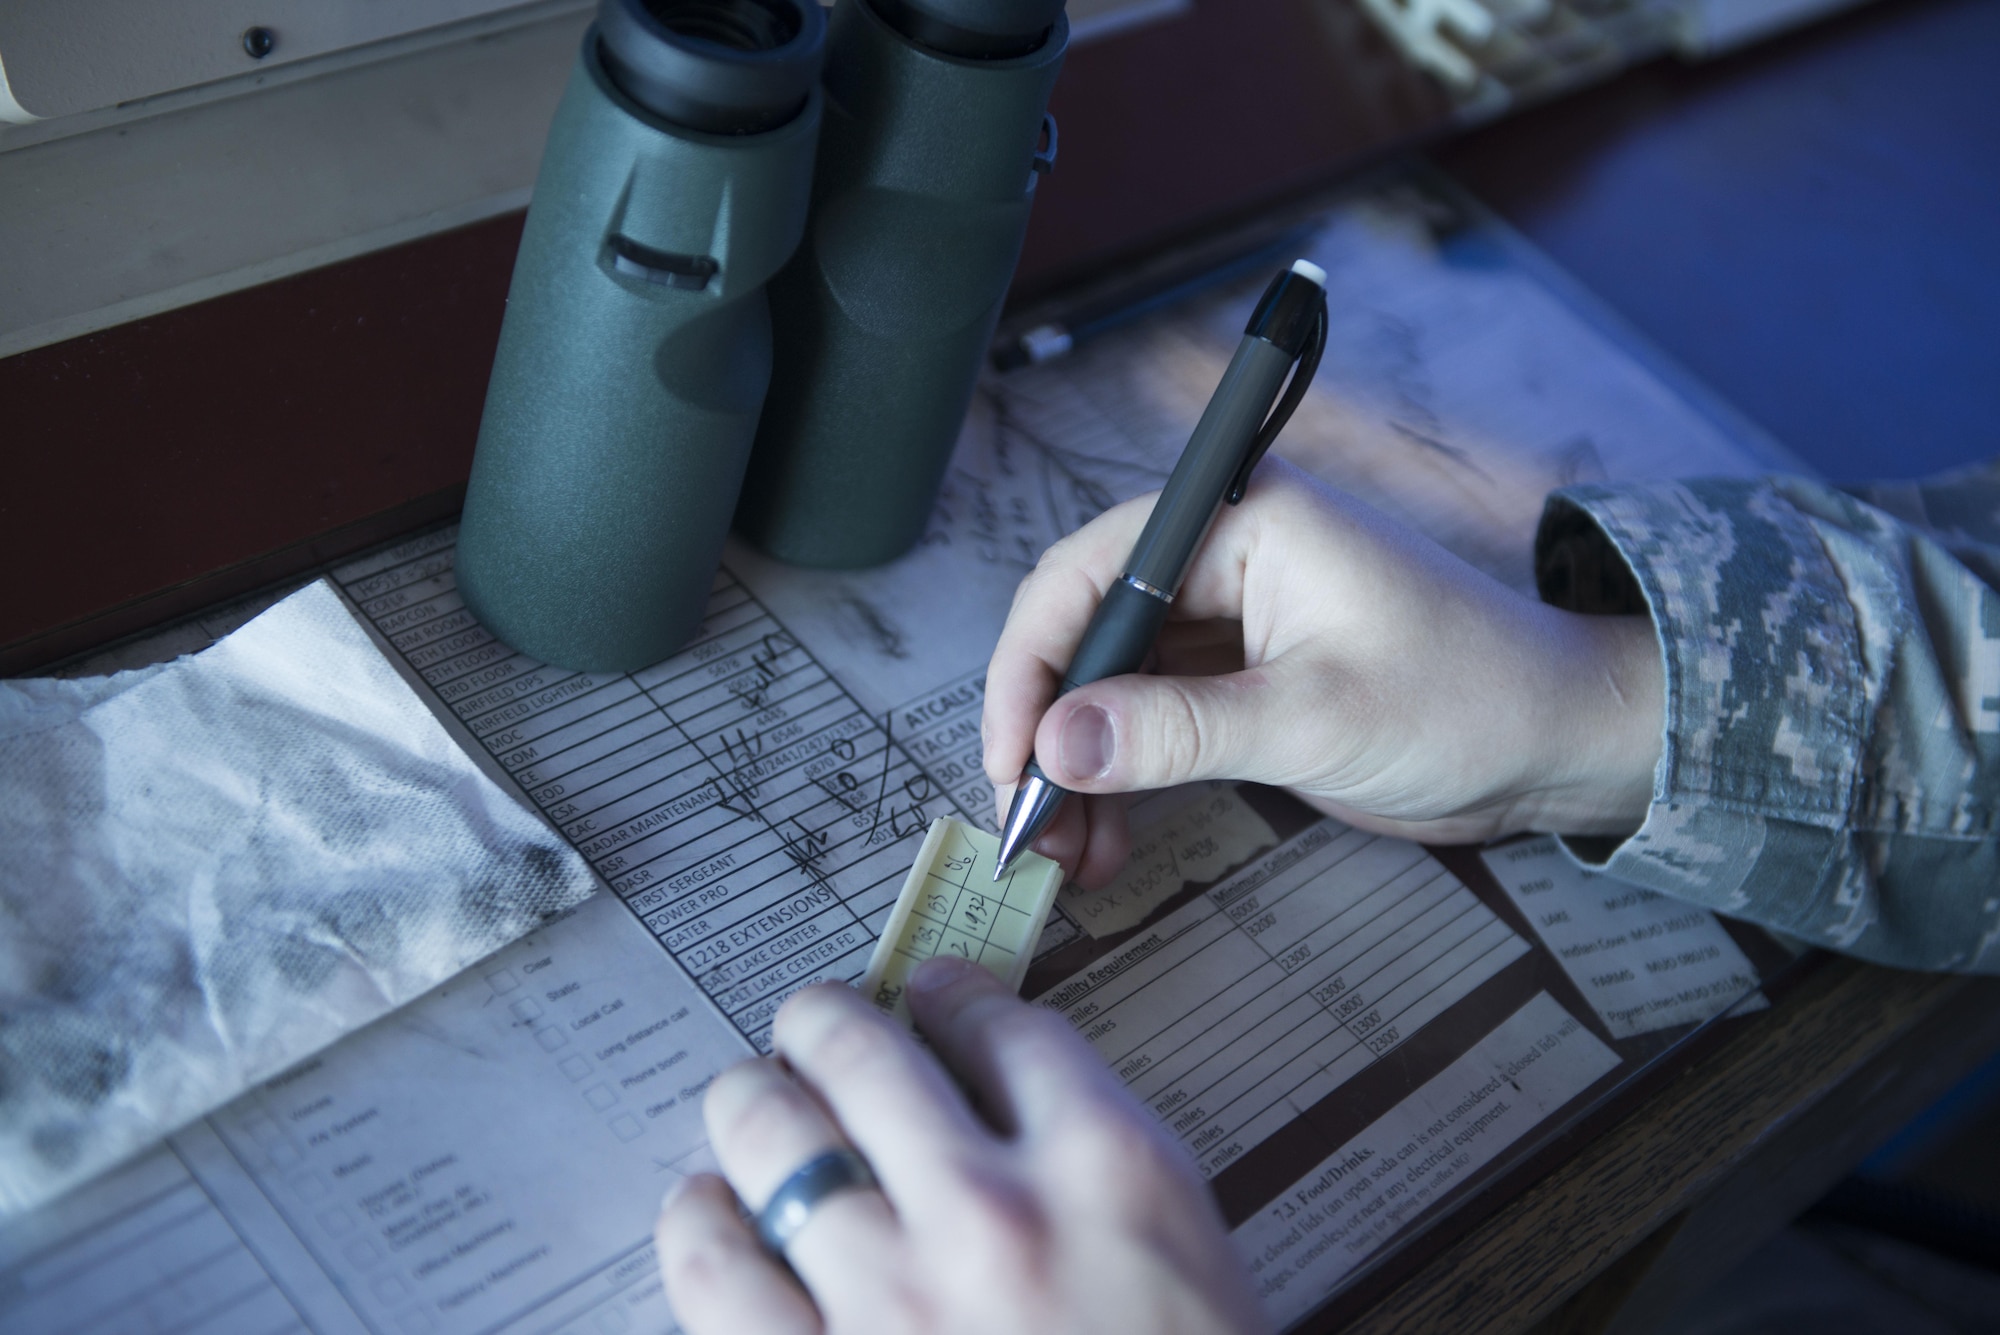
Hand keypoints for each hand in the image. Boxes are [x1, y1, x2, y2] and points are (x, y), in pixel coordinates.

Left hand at [655, 958, 1265, 1334]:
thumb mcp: (1181, 1267)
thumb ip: (1095, 1173)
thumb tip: (988, 1100)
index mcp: (1112, 1174)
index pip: (1000, 1023)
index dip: (948, 996)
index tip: (928, 998)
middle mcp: (996, 1213)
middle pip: (864, 1049)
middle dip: (824, 1022)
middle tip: (813, 1028)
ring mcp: (891, 1300)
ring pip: (771, 1131)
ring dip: (753, 1102)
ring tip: (751, 1102)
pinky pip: (711, 1262)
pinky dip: (697, 1221)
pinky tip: (706, 1214)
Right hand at [984, 460, 1662, 885]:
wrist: (1558, 744)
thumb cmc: (1464, 700)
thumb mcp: (1312, 719)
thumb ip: (1176, 731)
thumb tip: (1052, 748)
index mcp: (1242, 519)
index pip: (1091, 574)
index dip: (1031, 667)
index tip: (1008, 760)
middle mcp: (1224, 553)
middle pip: (1088, 631)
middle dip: (1049, 730)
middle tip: (1028, 827)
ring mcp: (1230, 616)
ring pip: (1110, 683)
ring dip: (1079, 766)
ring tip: (1066, 853)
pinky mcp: (1242, 674)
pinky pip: (1150, 716)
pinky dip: (1122, 776)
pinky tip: (1107, 838)